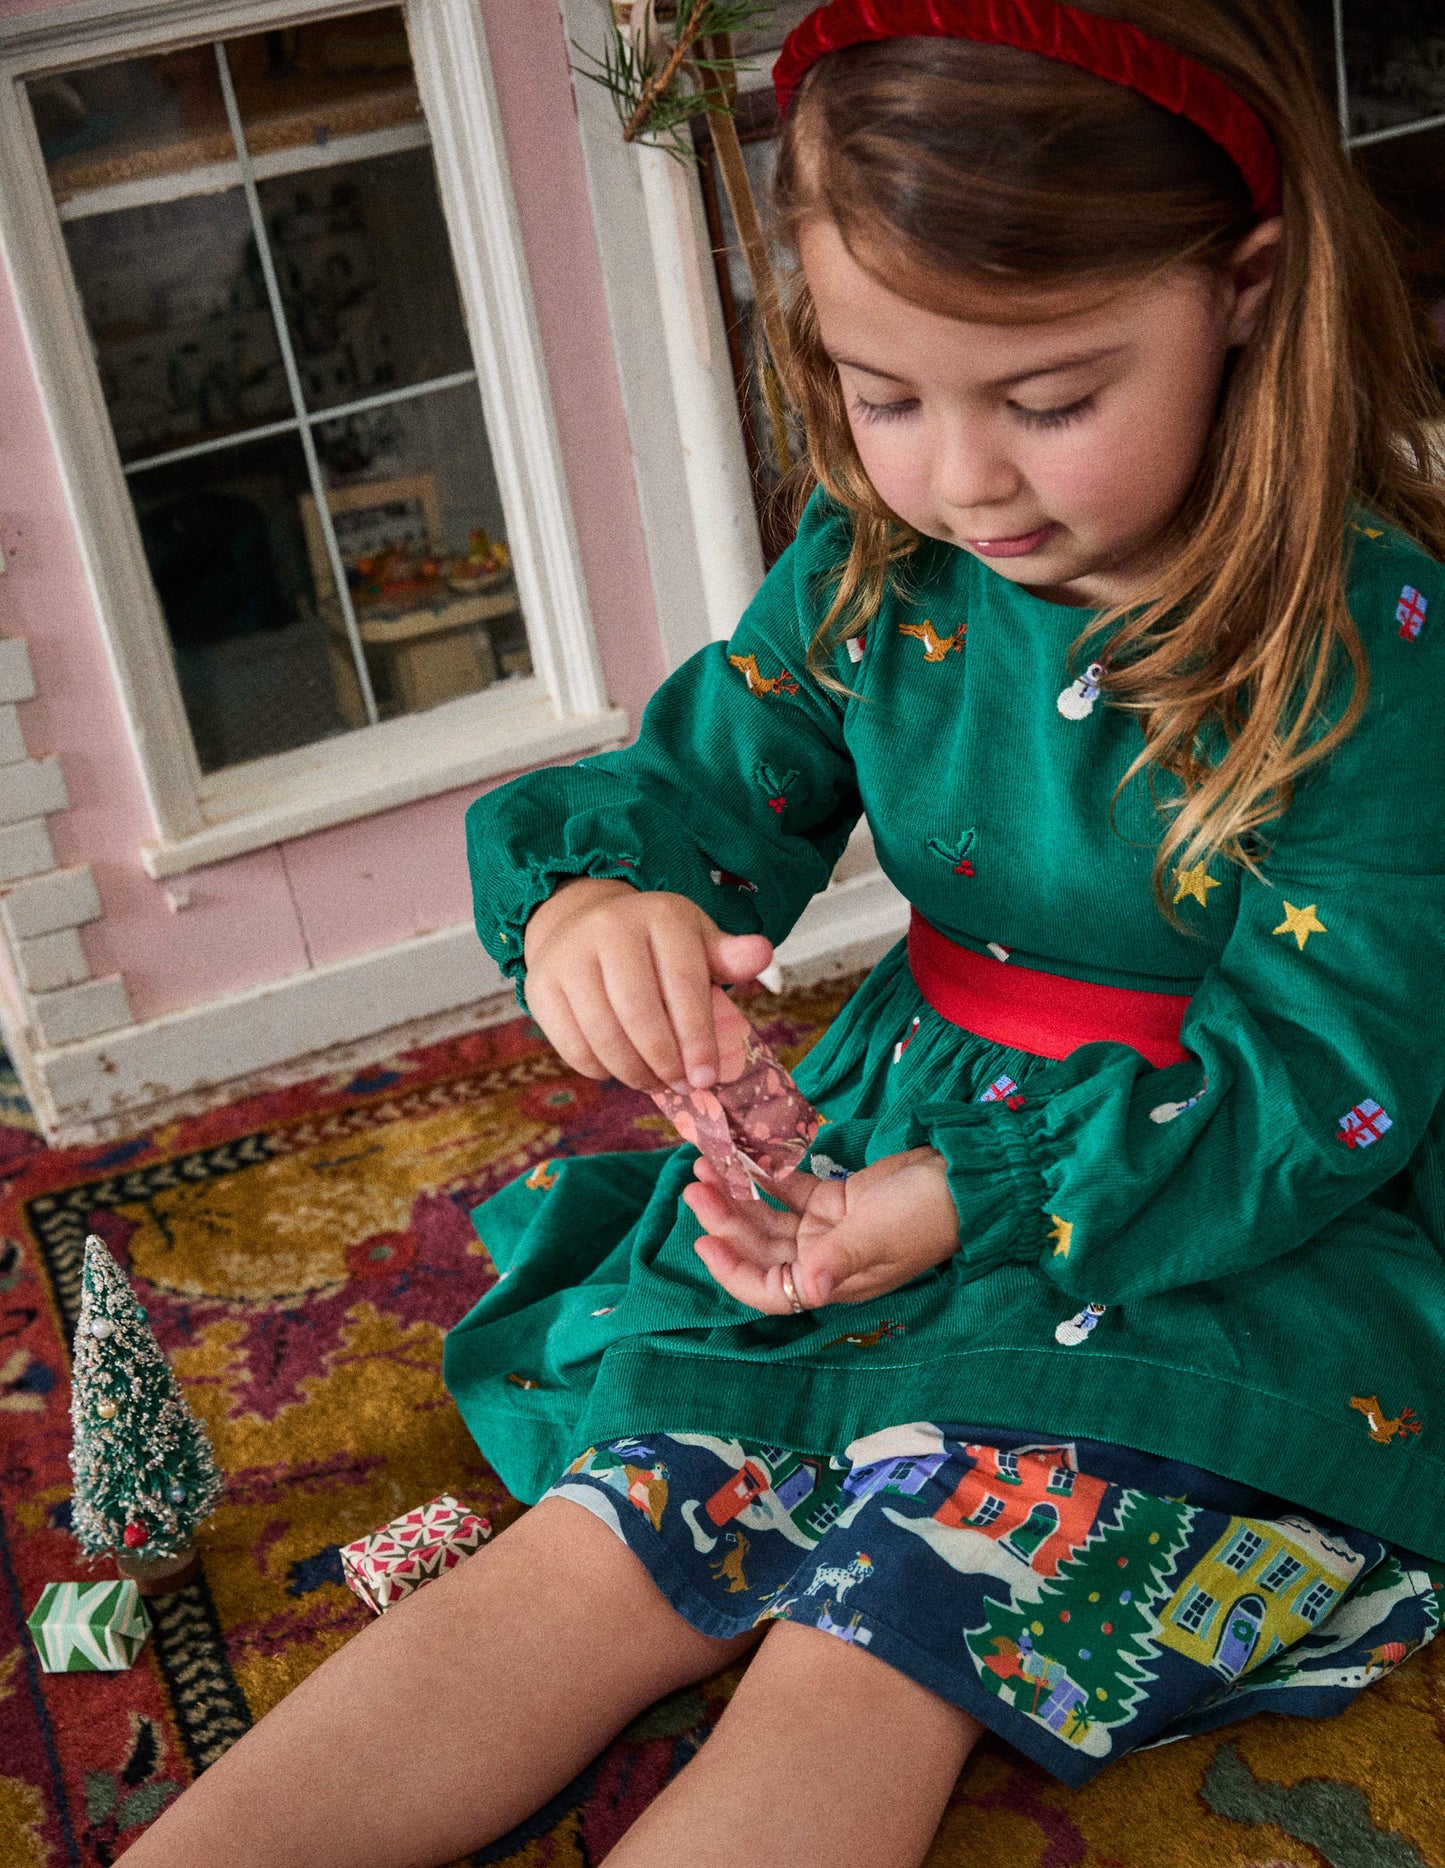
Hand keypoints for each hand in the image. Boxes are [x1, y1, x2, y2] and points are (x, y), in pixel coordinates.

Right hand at [523, 878, 772, 1093]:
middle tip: (682, 1086)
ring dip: (634, 1071)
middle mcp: (609, 927)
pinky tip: (619, 1069)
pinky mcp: (540, 984)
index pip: (683, 985)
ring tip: (654, 1082)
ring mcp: (569, 955)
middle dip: (665, 1061)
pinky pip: (572, 1045)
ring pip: (603, 1034)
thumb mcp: (696, 942)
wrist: (582, 923)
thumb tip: (762, 955)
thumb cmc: (654, 945)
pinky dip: (600, 1069)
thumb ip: (729, 957)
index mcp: (659, 915)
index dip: (698, 1038)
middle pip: (639, 1012)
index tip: (708, 1076)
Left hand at [681, 1147, 958, 1312]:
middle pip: (760, 1247)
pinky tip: (742, 1153)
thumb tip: (809, 1291)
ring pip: (769, 1216)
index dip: (732, 1271)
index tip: (703, 1241)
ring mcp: (828, 1229)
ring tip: (706, 1163)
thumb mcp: (880, 1237)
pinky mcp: (836, 1198)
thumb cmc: (926, 1214)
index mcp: (832, 1282)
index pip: (770, 1290)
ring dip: (738, 1194)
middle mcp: (824, 1260)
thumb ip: (839, 1260)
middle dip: (725, 1219)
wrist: (966, 1178)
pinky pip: (790, 1188)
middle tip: (695, 1183)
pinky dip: (765, 1173)